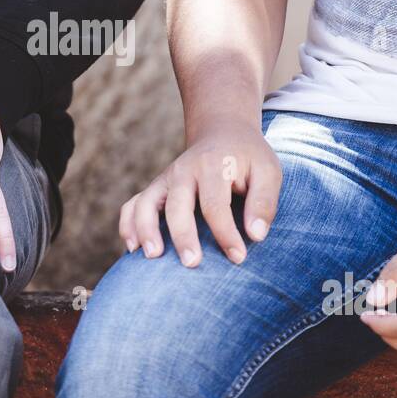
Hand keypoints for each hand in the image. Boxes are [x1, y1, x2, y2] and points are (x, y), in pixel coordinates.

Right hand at [119, 120, 280, 266]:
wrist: (223, 133)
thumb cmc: (248, 159)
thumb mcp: (267, 172)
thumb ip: (264, 202)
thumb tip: (256, 236)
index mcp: (213, 166)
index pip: (215, 204)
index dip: (225, 234)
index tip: (238, 258)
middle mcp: (184, 170)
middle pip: (177, 205)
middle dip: (182, 236)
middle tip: (192, 264)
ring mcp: (166, 179)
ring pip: (146, 203)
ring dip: (146, 230)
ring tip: (153, 257)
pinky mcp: (156, 188)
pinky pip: (132, 205)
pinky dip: (128, 225)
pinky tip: (133, 249)